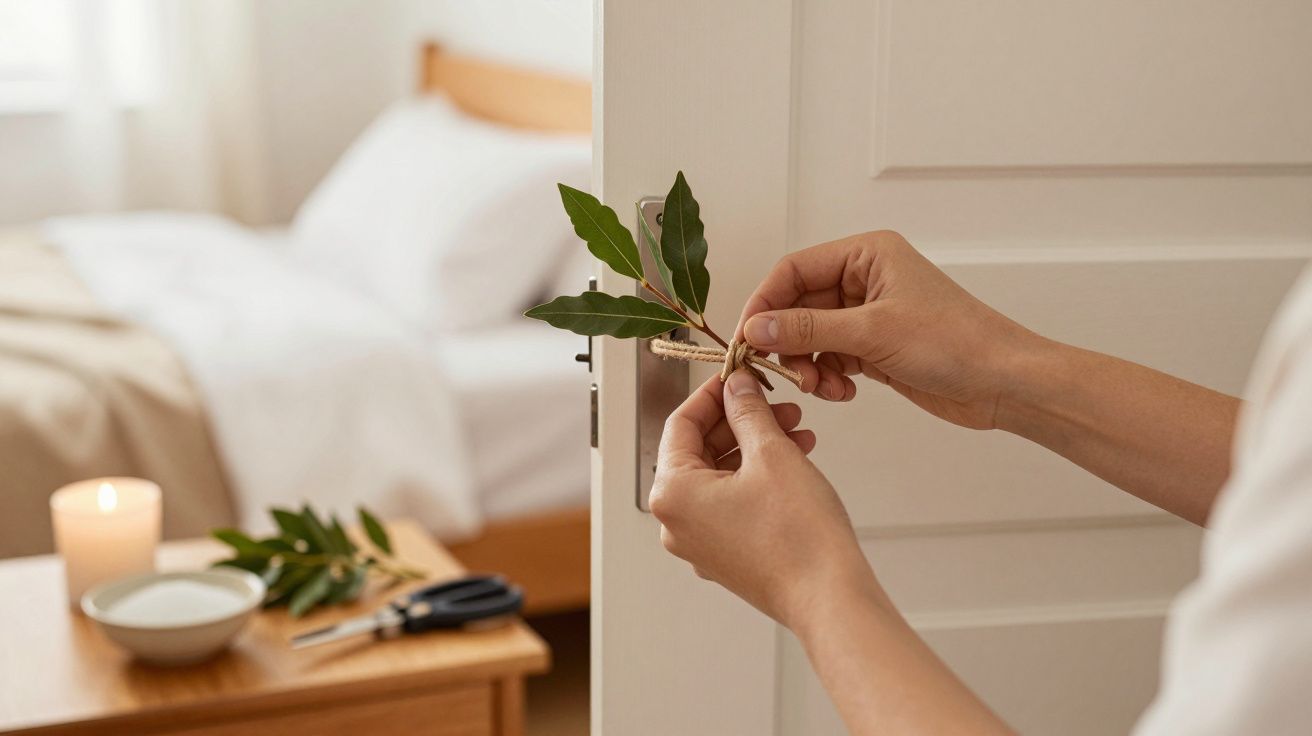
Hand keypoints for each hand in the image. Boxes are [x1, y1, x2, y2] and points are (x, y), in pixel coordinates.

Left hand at [649, 371, 884, 629]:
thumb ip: (747, 412)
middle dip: (740, 422)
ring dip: (754, 447)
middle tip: (776, 403)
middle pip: (699, 451)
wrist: (829, 597)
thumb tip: (737, 387)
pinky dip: (757, 478)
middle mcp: (676, 523)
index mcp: (672, 494)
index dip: (712, 394)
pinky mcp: (726, 556)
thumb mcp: (772, 453)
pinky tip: (794, 460)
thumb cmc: (797, 536)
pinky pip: (732, 504)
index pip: (680, 425)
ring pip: (719, 477)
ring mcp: (700, 544)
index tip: (737, 376)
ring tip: (797, 430)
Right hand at [736, 230, 1040, 429]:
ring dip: (809, 365)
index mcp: (866, 254)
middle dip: (789, 343)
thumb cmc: (954, 342)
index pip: (793, 270)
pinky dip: (829, 377)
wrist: (1003, 382)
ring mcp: (870, 314)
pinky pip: (831, 357)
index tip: (747, 340)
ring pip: (812, 336)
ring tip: (824, 388)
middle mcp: (865, 278)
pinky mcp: (876, 347)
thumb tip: (755, 329)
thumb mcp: (871, 333)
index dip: (765, 304)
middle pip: (798, 305)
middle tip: (787, 374)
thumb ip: (807, 330)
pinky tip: (844, 393)